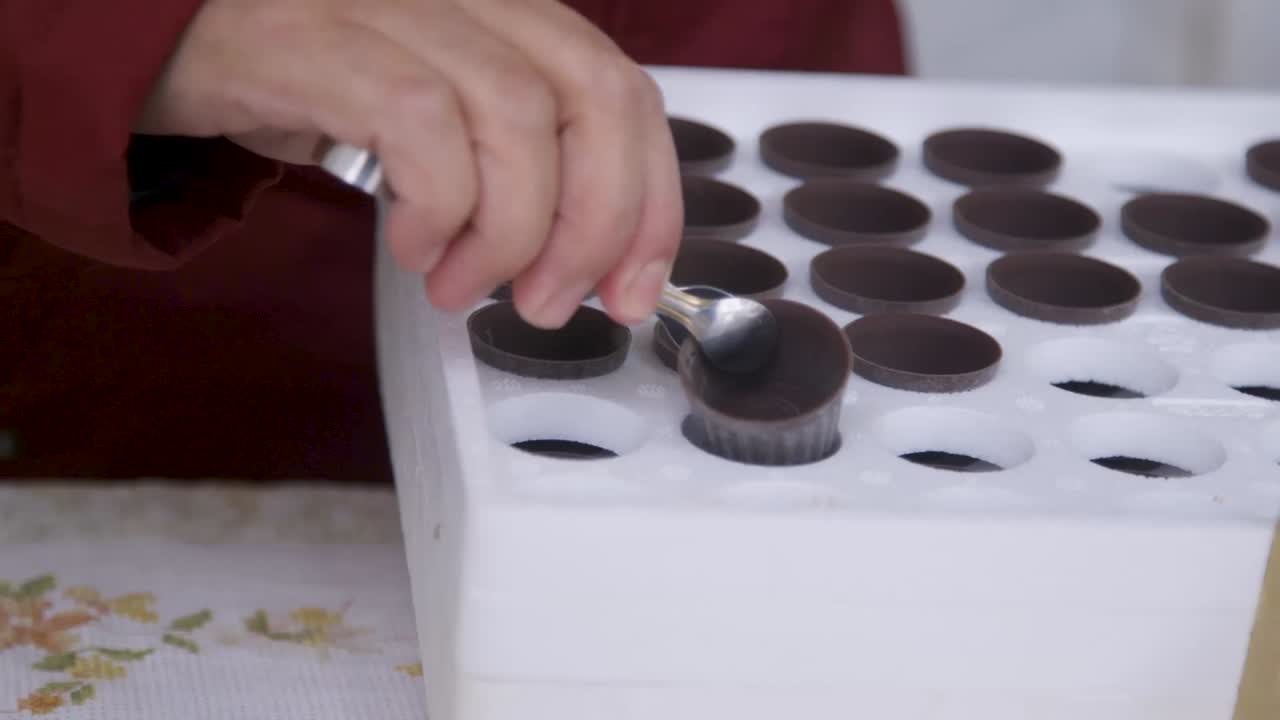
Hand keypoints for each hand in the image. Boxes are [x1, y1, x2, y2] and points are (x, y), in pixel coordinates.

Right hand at [135, 0, 681, 327]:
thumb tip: (600, 261)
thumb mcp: (436, 119)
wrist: (155, 42)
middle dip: (596, 224)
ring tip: (461, 284)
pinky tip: (409, 244)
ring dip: (509, 233)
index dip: (652, 197)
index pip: (624, 89)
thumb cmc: (308, 87)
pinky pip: (421, 124)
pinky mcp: (316, 36)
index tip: (636, 286)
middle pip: (593, 97)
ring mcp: (389, 3)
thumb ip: (521, 165)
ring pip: (517, 116)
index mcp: (504, 9)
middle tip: (552, 302)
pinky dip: (436, 206)